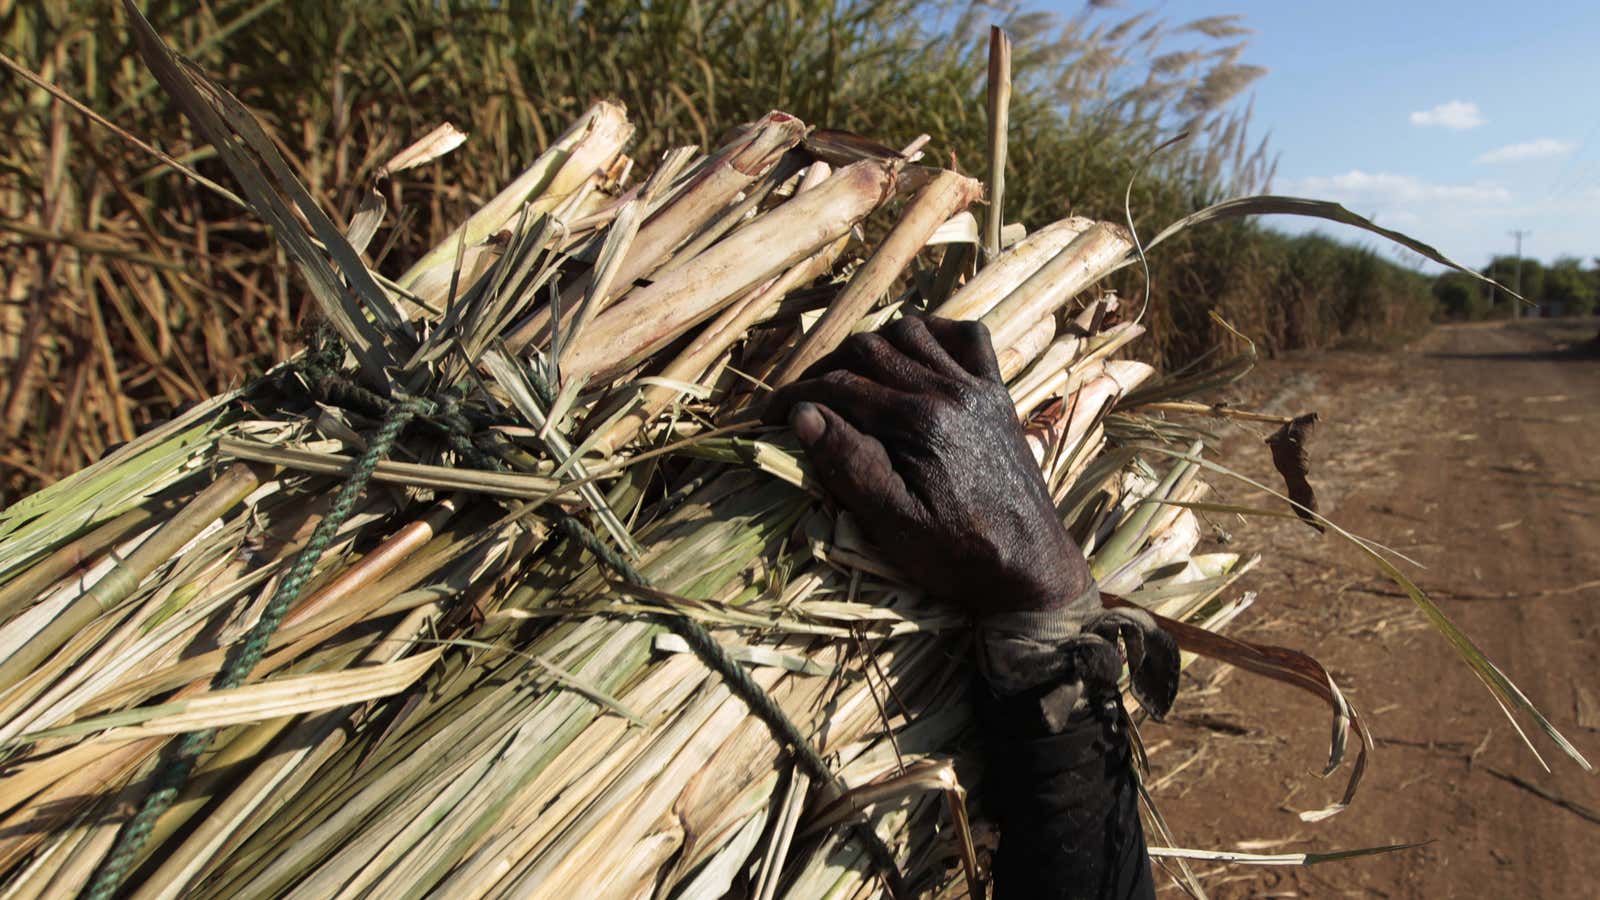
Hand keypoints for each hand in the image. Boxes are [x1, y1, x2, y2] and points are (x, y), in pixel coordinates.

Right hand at [764, 316, 1092, 616]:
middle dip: (825, 370)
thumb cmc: (957, 557)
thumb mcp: (893, 524)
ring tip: (847, 378)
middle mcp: (949, 391)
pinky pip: (968, 338)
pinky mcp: (998, 396)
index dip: (795, 397)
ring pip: (912, 332)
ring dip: (873, 346)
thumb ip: (849, 464)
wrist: (1030, 570)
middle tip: (800, 402)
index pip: (840, 387)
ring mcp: (978, 389)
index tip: (767, 417)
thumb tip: (802, 413)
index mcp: (919, 422)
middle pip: (870, 350)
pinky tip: (913, 354)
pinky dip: (935, 333)